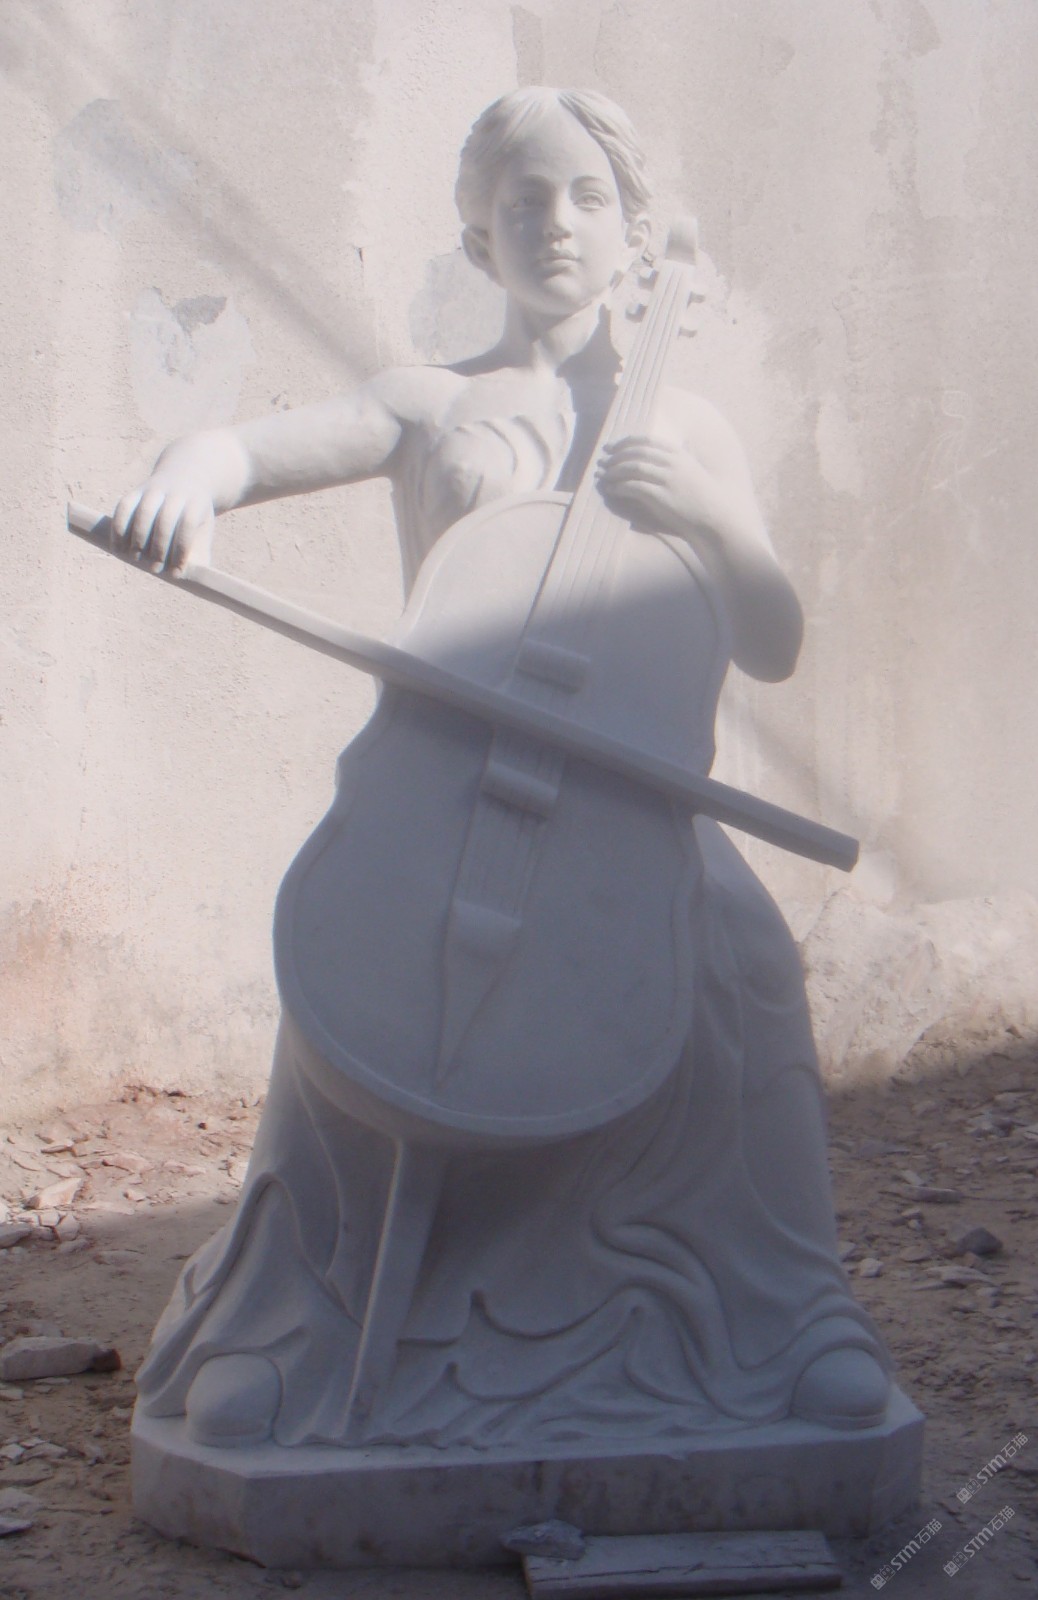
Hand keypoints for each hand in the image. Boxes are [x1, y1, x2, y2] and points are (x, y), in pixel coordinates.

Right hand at [111, 479, 214, 574]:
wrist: (185, 480)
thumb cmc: (194, 516)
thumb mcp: (203, 530)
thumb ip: (200, 553)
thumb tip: (191, 580)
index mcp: (195, 503)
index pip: (187, 525)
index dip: (181, 549)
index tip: (176, 571)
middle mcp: (174, 494)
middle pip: (165, 519)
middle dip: (159, 546)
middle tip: (154, 568)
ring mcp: (153, 490)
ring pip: (143, 512)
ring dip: (137, 538)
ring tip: (135, 559)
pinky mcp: (135, 492)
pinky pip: (123, 508)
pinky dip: (118, 529)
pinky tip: (117, 548)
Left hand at [596, 434, 721, 541]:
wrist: (713, 516)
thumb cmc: (701, 496)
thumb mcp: (689, 470)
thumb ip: (672, 462)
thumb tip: (649, 459)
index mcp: (678, 454)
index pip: (646, 440)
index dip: (625, 442)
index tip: (612, 446)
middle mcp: (671, 463)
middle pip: (636, 452)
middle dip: (616, 456)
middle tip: (603, 461)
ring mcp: (666, 479)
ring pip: (632, 468)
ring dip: (614, 471)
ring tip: (604, 476)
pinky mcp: (660, 496)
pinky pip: (633, 487)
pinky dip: (619, 487)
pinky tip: (612, 489)